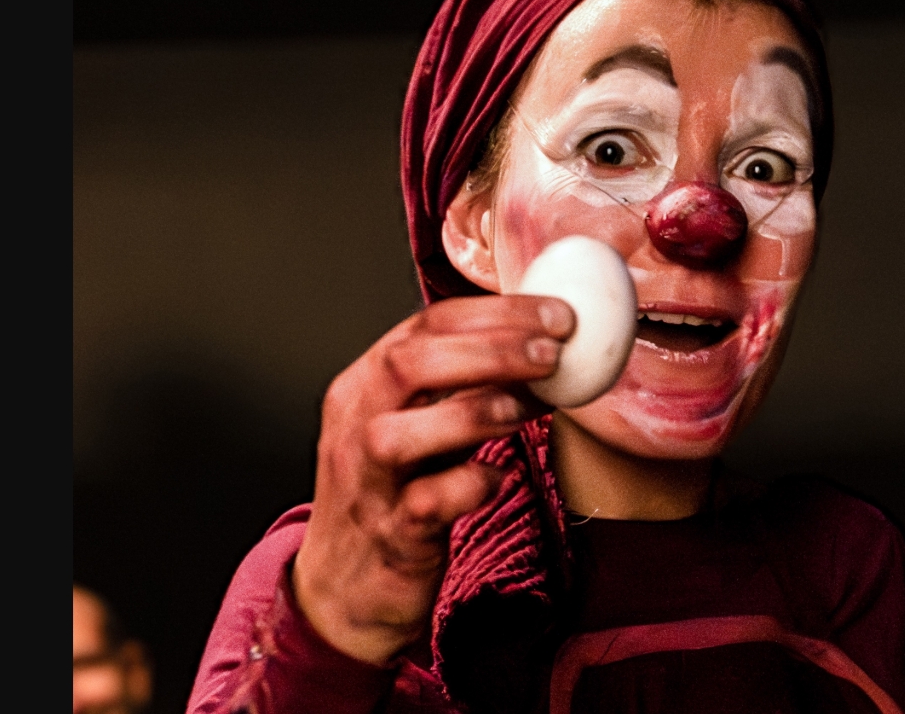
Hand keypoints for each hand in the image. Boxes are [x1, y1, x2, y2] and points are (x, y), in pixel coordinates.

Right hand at [291, 294, 573, 663]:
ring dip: (471, 412)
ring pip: (398, 434)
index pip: (425, 326)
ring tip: (527, 408)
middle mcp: (356, 424)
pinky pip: (424, 504)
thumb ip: (466, 390)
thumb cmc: (394, 496)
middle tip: (553, 352)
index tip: (556, 315)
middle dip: (489, 350)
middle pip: (408, 365)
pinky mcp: (390, 534)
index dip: (495, 314)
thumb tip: (547, 354)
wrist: (347, 591)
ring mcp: (367, 482)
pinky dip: (467, 485)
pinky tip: (497, 477)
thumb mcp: (420, 429)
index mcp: (365, 384)